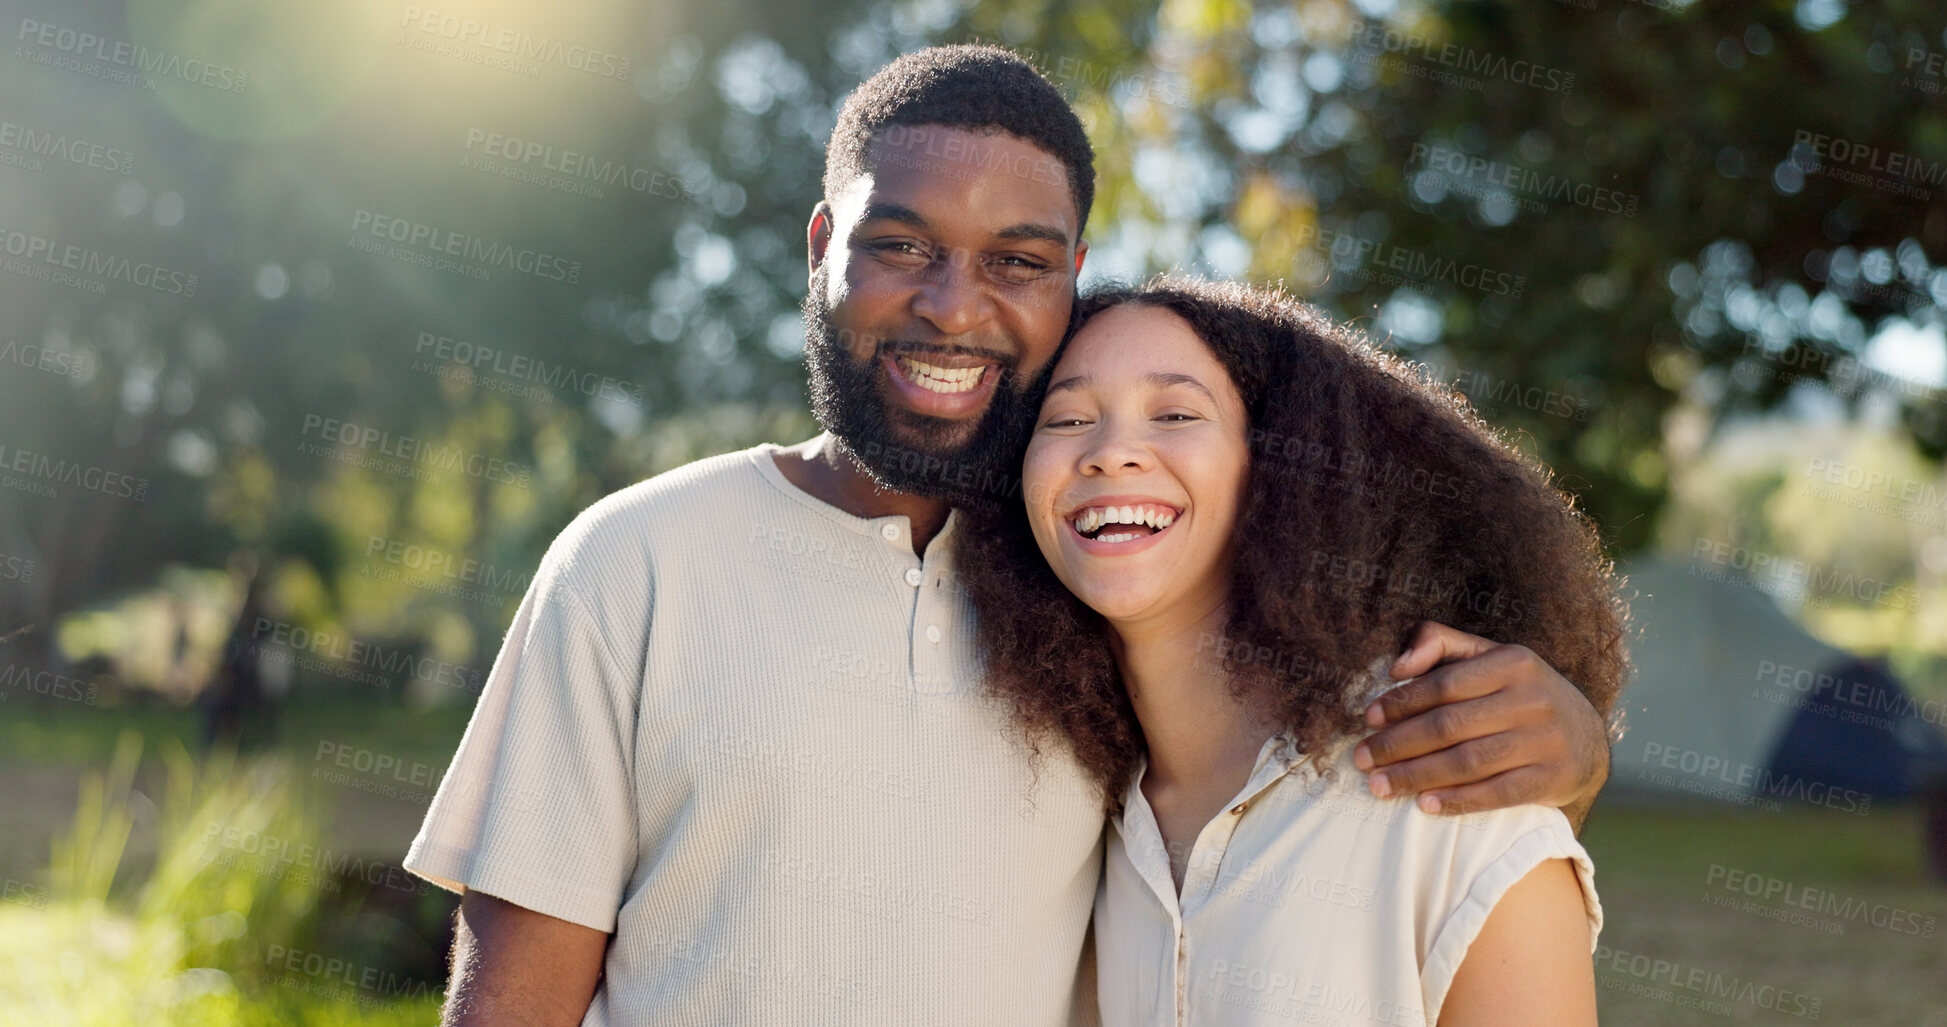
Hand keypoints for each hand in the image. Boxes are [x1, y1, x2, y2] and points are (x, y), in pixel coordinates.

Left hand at [1351, 621, 1608, 822]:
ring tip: (1380, 786)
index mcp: (1513, 662)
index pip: (1445, 684)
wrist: (1584, 736)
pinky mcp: (1552, 779)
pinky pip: (1498, 793)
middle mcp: (1532, 700)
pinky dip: (1458, 801)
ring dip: (1417, 776)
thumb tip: (1396, 666)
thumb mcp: (1488, 656)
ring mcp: (1545, 741)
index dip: (1402, 702)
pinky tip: (1425, 805)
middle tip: (1363, 759)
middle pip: (1450, 725)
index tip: (1368, 718)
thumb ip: (1440, 644)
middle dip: (1398, 744)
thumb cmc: (1518, 692)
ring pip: (1469, 762)